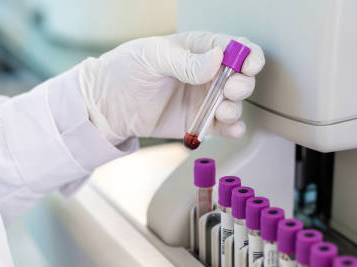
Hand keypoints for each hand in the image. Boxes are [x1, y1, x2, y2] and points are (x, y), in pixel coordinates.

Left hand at [78, 31, 264, 145]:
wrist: (108, 106)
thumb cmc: (126, 70)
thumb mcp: (154, 56)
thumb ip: (186, 60)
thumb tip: (217, 59)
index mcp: (200, 49)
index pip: (235, 47)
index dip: (248, 55)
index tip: (248, 66)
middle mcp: (208, 74)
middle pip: (242, 77)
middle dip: (243, 85)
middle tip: (230, 91)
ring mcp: (205, 99)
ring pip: (236, 104)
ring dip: (236, 108)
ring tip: (221, 112)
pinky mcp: (201, 122)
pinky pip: (225, 127)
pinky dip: (233, 129)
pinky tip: (231, 129)